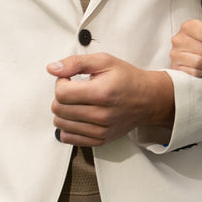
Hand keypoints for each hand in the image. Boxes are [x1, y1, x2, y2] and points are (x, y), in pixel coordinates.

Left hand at [47, 52, 174, 146]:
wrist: (148, 99)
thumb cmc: (127, 79)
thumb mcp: (104, 61)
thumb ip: (76, 63)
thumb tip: (53, 68)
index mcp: (102, 93)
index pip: (61, 93)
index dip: (60, 82)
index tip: (69, 79)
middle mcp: (102, 114)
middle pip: (59, 109)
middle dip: (61, 96)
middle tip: (74, 90)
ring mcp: (101, 130)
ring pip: (61, 124)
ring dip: (63, 111)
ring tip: (77, 102)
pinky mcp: (100, 140)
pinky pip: (69, 138)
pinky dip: (68, 126)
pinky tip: (78, 116)